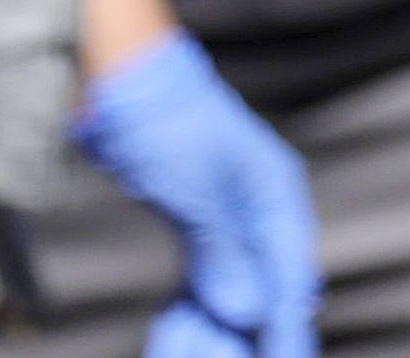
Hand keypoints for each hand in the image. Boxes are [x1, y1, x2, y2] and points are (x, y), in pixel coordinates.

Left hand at [70, 34, 321, 357]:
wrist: (120, 79)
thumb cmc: (164, 118)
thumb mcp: (198, 194)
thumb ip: (225, 255)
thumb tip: (248, 309)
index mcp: (275, 194)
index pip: (289, 277)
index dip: (284, 325)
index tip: (278, 357)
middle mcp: (257, 208)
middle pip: (263, 286)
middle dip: (247, 330)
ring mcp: (224, 214)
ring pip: (231, 285)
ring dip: (215, 323)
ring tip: (190, 349)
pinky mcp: (191, 218)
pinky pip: (201, 274)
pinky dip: (192, 303)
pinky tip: (180, 325)